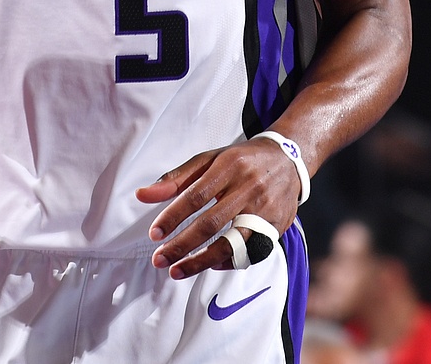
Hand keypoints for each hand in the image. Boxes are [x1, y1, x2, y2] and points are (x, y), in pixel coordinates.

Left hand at [135, 141, 299, 277]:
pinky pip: (251, 252)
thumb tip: (142, 196)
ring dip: (202, 261)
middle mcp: (248, 188)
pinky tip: (209, 264)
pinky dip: (229, 262)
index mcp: (228, 167)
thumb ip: (176, 179)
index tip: (154, 234)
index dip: (173, 217)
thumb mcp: (209, 160)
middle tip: (159, 260)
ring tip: (177, 271)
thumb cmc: (241, 160)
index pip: (196, 196)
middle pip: (212, 223)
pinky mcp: (277, 226)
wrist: (288, 159)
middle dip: (182, 245)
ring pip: (232, 243)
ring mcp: (265, 210)